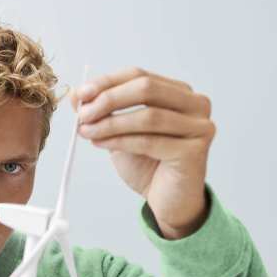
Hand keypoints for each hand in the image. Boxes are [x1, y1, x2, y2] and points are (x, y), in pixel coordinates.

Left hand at [70, 67, 215, 238]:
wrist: (168, 201)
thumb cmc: (148, 164)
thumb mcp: (120, 131)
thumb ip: (103, 111)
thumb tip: (76, 95)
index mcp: (179, 92)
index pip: (139, 75)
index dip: (108, 82)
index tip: (81, 94)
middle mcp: (195, 104)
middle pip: (147, 89)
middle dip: (109, 99)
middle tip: (83, 114)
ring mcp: (199, 126)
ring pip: (148, 116)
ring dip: (111, 123)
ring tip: (87, 132)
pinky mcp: (195, 151)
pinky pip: (150, 141)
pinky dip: (120, 141)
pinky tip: (101, 144)